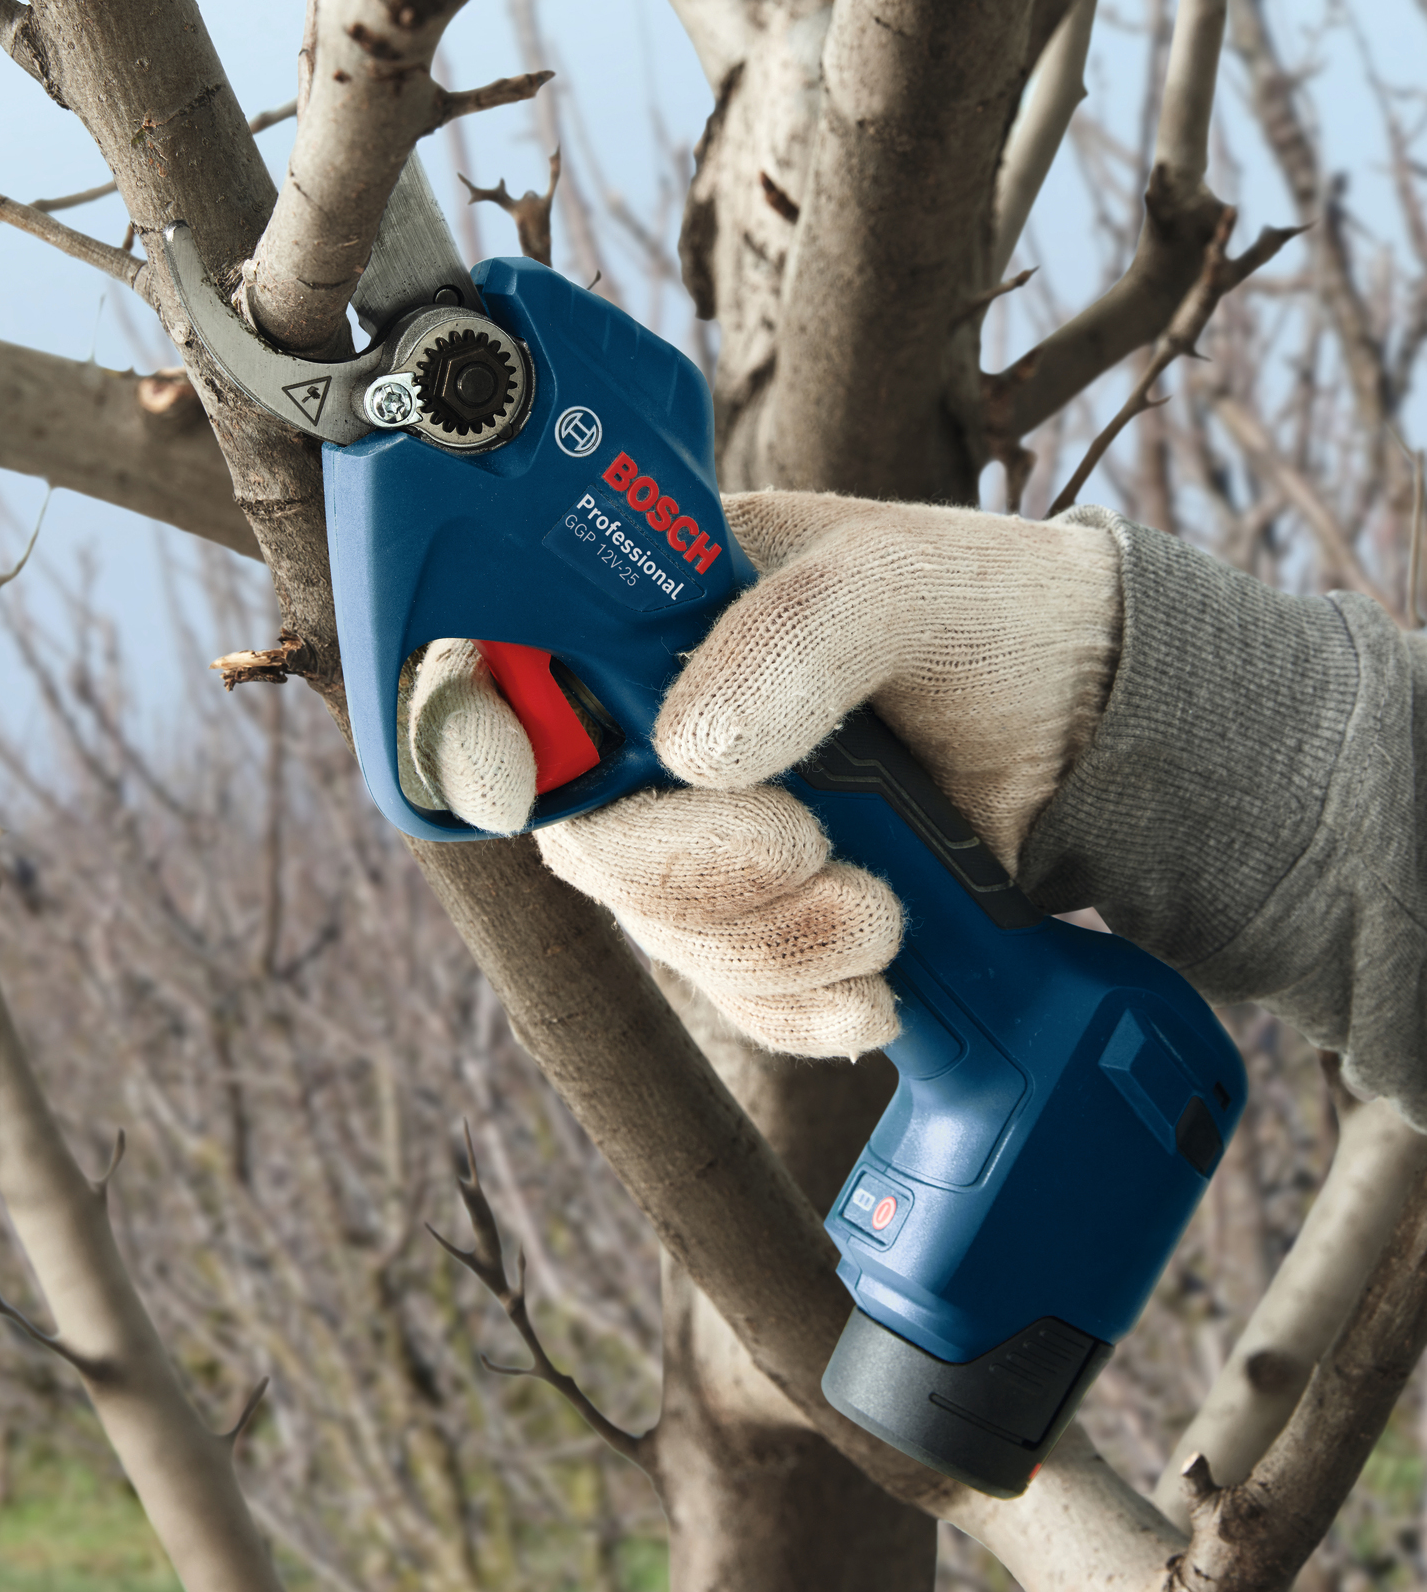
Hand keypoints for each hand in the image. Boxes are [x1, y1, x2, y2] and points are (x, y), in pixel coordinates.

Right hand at [404, 492, 1119, 1056]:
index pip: (517, 673)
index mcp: (662, 605)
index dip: (491, 736)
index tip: (558, 791)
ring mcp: (713, 822)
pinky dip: (798, 1009)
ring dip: (772, 947)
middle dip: (695, 875)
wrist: (1101, 730)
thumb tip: (694, 748)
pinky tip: (874, 993)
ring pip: (662, 930)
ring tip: (883, 910)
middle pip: (591, 837)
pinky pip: (734, 995)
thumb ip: (800, 633)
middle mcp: (666, 717)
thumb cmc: (999, 616)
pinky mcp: (768, 911)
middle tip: (808, 853)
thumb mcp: (907, 582)